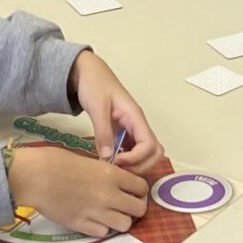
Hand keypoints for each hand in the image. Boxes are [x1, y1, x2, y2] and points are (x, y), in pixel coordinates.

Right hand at [8, 144, 149, 236]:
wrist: (35, 177)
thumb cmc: (56, 162)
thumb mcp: (90, 161)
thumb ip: (108, 174)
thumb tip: (119, 183)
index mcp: (111, 174)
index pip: (142, 187)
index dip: (140, 191)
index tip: (134, 192)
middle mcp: (108, 195)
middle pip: (139, 209)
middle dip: (135, 208)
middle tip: (126, 206)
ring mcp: (96, 212)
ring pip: (124, 225)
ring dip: (120, 220)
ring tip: (110, 215)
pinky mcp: (82, 225)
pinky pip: (104, 233)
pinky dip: (102, 228)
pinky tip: (94, 220)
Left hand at [68, 50, 166, 178]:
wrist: (87, 73)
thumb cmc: (94, 84)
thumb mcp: (97, 107)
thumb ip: (103, 133)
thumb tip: (108, 158)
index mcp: (136, 117)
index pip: (149, 145)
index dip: (136, 159)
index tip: (116, 161)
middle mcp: (138, 125)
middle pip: (155, 153)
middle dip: (140, 166)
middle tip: (118, 169)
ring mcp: (132, 129)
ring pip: (146, 154)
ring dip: (134, 165)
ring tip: (113, 166)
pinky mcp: (124, 133)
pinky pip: (133, 151)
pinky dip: (126, 160)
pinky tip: (110, 160)